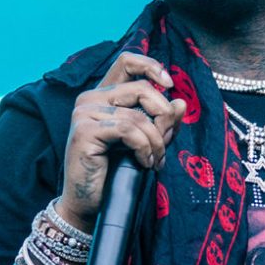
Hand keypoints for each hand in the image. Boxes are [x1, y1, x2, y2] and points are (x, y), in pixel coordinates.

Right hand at [58, 52, 186, 231]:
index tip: (170, 85)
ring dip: (156, 142)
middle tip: (165, 144)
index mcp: (103, 95)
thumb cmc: (115, 172)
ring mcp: (84, 113)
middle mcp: (90, 98)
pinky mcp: (84, 131)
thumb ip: (162, 122)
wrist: (90, 203)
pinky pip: (129, 130)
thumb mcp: (146, 142)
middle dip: (162, 116)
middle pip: (140, 88)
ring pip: (138, 116)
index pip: (127, 61)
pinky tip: (144, 163)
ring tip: (155, 161)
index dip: (152, 66)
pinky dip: (144, 148)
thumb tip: (180, 102)